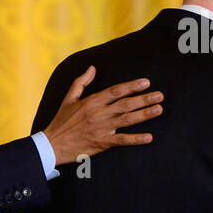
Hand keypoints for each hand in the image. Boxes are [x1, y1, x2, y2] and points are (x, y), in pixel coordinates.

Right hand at [42, 66, 162, 164]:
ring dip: (144, 114)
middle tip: (160, 95)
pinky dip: (136, 139)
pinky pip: (122, 140)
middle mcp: (98, 114)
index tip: (146, 82)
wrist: (53, 144)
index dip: (131, 86)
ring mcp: (101, 128)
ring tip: (159, 109)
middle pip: (125, 104)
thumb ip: (81, 82)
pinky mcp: (102, 143)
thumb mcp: (68, 98)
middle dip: (144, 99)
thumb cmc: (61, 121)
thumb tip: (92, 68)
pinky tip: (149, 137)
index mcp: (92, 102)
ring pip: (127, 120)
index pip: (115, 91)